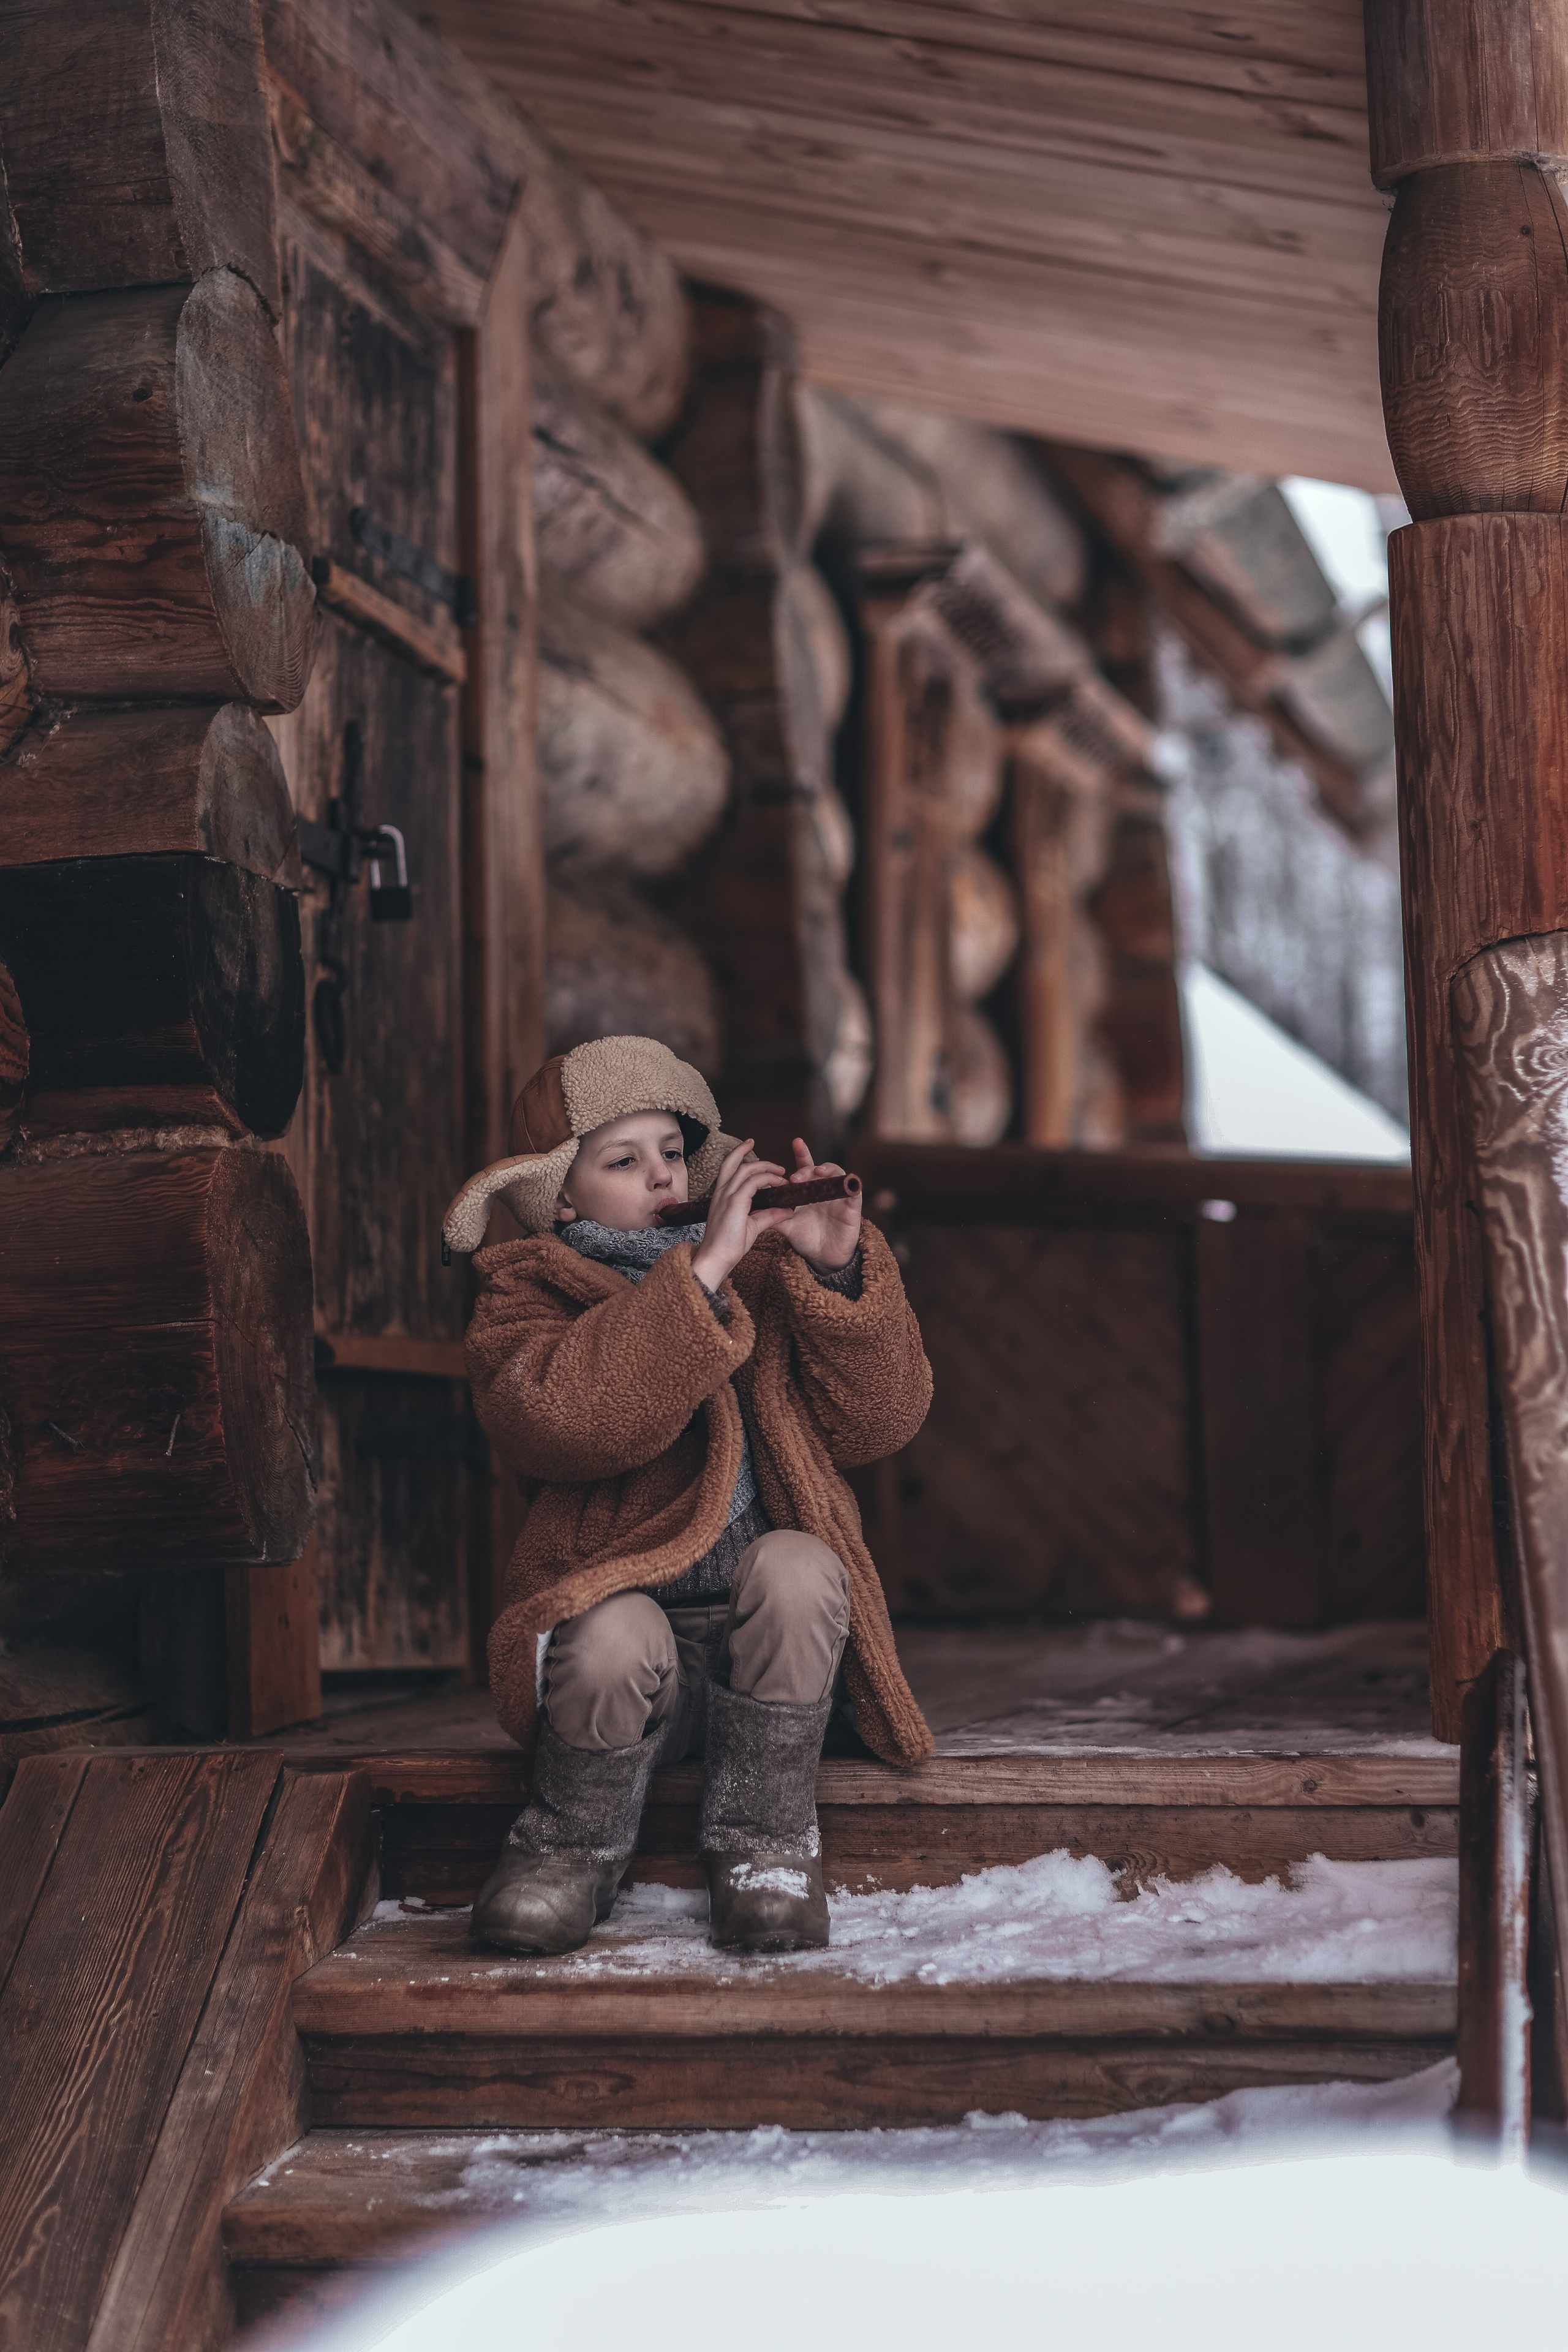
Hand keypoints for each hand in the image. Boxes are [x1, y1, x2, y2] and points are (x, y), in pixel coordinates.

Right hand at [689, 1141, 791, 1291]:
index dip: (738, 1156)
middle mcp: (722, 1193)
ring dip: (765, 1167)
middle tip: (759, 1146)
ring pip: (746, 1170)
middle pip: (733, 1163)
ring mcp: (727, 1196)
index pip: (728, 1169)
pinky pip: (754, 1182)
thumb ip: (769, 1216)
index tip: (750, 1147)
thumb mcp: (753, 1226)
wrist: (716, 1259)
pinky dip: (768, 1180)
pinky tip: (780, 1184)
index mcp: (722, 1197)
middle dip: (745, 1151)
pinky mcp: (735, 1202)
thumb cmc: (729, 1245)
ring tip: (780, 1172)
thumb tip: (787, 1210)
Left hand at [777, 1137, 861, 1269]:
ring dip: (828, 1171)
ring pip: (838, 1174)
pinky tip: (846, 1182)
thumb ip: (773, 1214)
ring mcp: (839, 1197)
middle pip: (820, 1169)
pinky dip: (851, 1185)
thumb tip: (753, 1205)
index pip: (805, 1168)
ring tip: (817, 1173)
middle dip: (808, 1168)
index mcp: (808, 1191)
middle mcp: (824, 1190)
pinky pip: (855, 1192)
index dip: (802, 1154)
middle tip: (796, 1177)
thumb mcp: (787, 1226)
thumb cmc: (806, 1238)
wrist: (824, 1258)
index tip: (796, 1142)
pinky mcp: (853, 1207)